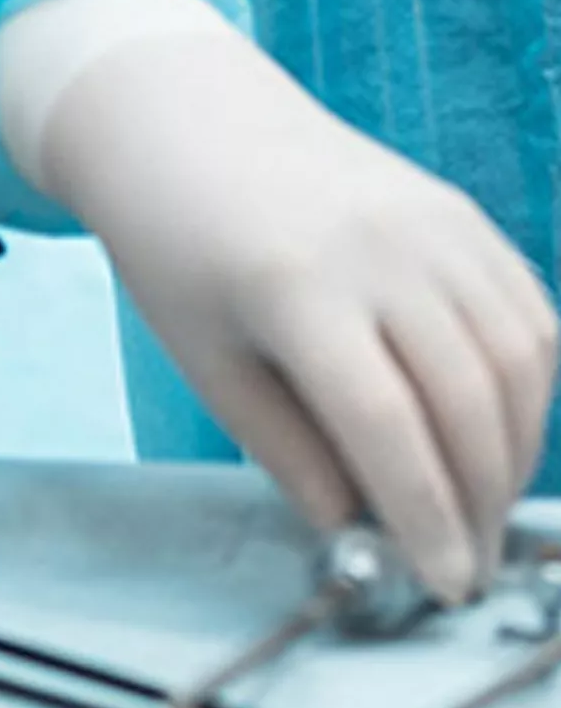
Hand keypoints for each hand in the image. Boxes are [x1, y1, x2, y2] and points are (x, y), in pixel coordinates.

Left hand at [33, 15, 558, 601]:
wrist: (192, 122)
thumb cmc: (182, 248)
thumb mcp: (209, 365)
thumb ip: (289, 453)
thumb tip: (361, 529)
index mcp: (297, 287)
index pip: (388, 426)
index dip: (427, 517)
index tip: (445, 585)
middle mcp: (380, 245)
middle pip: (468, 397)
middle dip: (482, 500)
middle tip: (469, 564)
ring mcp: (431, 219)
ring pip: (517, 355)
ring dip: (518, 448)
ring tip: (484, 506)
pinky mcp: (458, 209)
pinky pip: (526, 307)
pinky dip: (530, 382)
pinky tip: (500, 430)